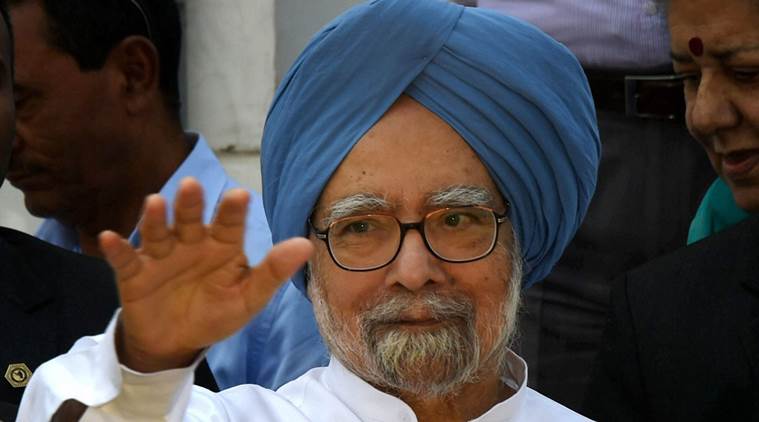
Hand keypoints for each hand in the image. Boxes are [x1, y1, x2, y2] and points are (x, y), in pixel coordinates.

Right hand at [99, 178, 312, 372]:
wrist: (176, 342)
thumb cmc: (216, 313)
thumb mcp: (248, 298)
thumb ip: (273, 272)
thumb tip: (306, 246)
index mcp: (221, 245)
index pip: (229, 224)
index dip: (232, 212)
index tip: (239, 196)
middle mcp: (190, 243)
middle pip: (190, 219)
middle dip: (190, 204)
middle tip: (191, 186)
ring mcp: (161, 255)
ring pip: (158, 232)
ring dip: (155, 219)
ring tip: (154, 204)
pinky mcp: (134, 273)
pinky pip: (125, 259)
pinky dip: (117, 249)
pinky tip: (108, 239)